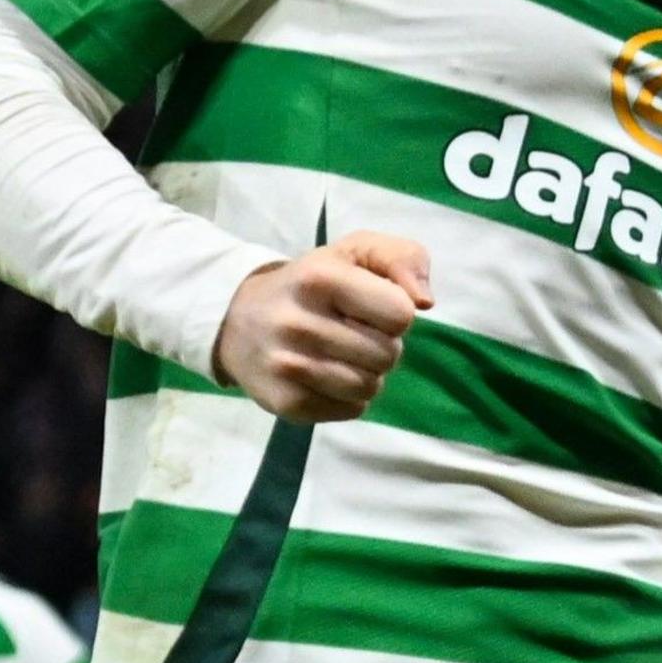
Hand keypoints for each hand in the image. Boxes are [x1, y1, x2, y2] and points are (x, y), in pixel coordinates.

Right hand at [212, 233, 430, 421]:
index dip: (394, 313)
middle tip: (352, 334)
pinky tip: (325, 377)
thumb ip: (403, 257)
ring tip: (341, 356)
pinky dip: (348, 397)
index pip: (400, 314)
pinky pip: (352, 410)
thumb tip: (425, 301)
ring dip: (367, 374)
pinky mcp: (285, 402)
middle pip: (388, 355)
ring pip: (370, 387)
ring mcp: (288, 366)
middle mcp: (298, 322)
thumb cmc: (309, 284)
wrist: (236, 321)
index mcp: (320, 277)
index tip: (368, 308)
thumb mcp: (354, 252)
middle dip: (381, 346)